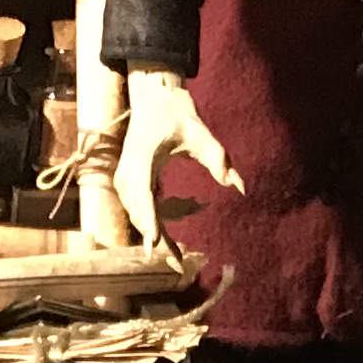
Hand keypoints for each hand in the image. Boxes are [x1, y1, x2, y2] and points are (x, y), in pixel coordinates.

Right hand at [119, 69, 240, 248]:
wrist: (152, 98)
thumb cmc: (175, 112)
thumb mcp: (200, 130)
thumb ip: (218, 158)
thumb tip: (237, 186)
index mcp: (142, 154)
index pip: (142, 190)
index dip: (148, 217)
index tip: (155, 240)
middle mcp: (127, 170)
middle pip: (138, 210)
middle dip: (154, 237)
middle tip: (175, 264)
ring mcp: (125, 178)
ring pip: (137, 214)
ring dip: (155, 237)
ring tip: (175, 262)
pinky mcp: (129, 184)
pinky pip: (139, 210)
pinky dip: (153, 227)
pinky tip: (168, 246)